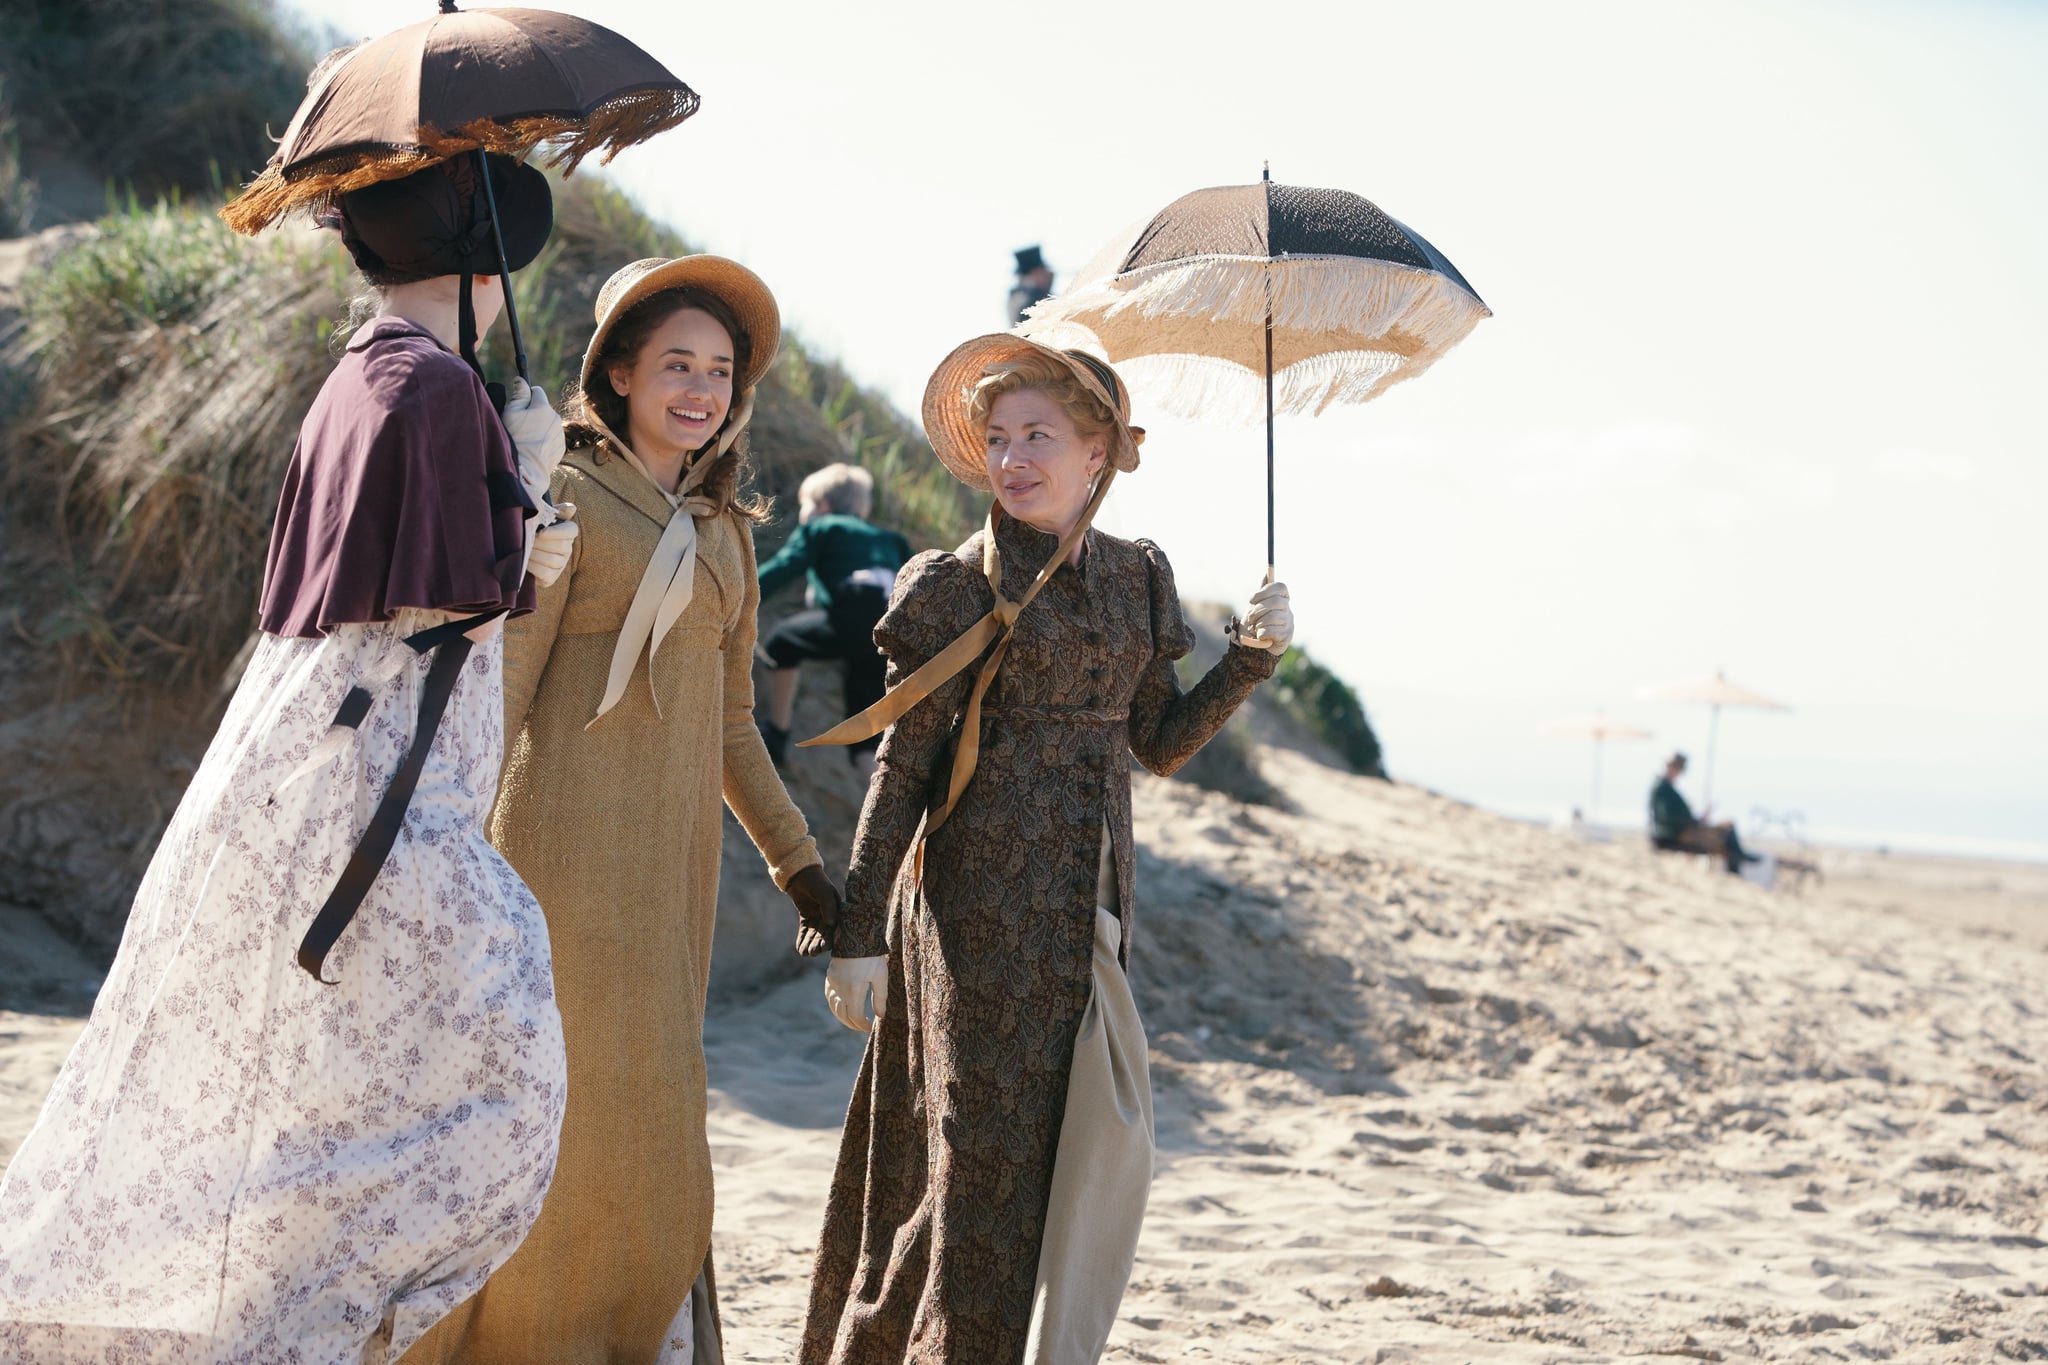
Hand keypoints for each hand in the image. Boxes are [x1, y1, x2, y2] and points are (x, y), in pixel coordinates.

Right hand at [502, 377, 566, 501]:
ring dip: (539, 426)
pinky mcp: (561, 447)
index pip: (536, 391)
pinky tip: (533, 448)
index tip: (519, 406)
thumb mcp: (510, 413)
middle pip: (543, 408)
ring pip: (548, 423)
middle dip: (533, 412)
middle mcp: (556, 418)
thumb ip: (518, 394)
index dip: (526, 396)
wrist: (526, 469)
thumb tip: (521, 380)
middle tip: (520, 426)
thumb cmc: (515, 439)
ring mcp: (560, 433)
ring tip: (526, 439)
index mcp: (543, 407)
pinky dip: (544, 440)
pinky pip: (552, 437)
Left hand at [527, 506, 576, 587]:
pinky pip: (545, 573)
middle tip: (526, 541)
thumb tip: (571, 508)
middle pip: (561, 547)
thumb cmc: (532, 528)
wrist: (521, 549)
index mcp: (568, 532)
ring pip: (552, 560)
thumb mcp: (542, 517)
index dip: (556, 532)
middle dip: (541, 544)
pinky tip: (524, 562)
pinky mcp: (551, 578)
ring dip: (535, 555)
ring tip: (524, 550)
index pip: (570, 531)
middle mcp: (568, 549)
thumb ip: (555, 511)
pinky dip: (533, 567)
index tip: (540, 533)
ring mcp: (560, 565)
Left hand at [784, 863, 840, 957]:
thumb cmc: (815, 880)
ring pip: (813, 933)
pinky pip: (804, 930)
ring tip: (805, 954)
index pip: (834, 927)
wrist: (800, 873)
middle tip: (813, 953)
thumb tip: (831, 924)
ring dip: (809, 944)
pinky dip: (802, 939)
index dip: (829, 939)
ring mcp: (816, 916)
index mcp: (836, 909)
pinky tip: (799, 949)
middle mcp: (828, 914)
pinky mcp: (806, 916)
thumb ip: (828, 906)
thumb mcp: (823, 891)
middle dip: (818, 944)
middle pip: (823, 933)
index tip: (823, 949)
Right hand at [824, 954, 887, 1032]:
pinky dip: (835, 1006)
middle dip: (853, 1024)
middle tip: (863, 1027)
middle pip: (843, 1015)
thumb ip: (880, 998)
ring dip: (843, 1017)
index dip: (863, 1025)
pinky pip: (829, 996)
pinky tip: (842, 1007)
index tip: (871, 1028)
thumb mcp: (881, 977)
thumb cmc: (872, 956)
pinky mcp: (830, 977)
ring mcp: (833, 983)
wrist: (856, 936)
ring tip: (853, 1021)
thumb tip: (880, 1016)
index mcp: (854, 990)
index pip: (855, 1016)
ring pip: (834, 1007)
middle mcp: (840, 989)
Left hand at [1230, 578, 1293, 652]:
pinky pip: (1269, 630)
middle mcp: (1288, 609)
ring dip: (1258, 624)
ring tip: (1255, 628)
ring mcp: (1289, 622)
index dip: (1264, 591)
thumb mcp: (1257, 607)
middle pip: (1274, 601)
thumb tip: (1266, 575)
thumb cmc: (1258, 623)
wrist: (1259, 647)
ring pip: (1271, 617)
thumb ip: (1262, 593)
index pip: (1279, 587)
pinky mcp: (1286, 635)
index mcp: (1282, 599)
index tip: (1251, 600)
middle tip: (1250, 618)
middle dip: (1257, 610)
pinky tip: (1261, 636)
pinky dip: (1260, 634)